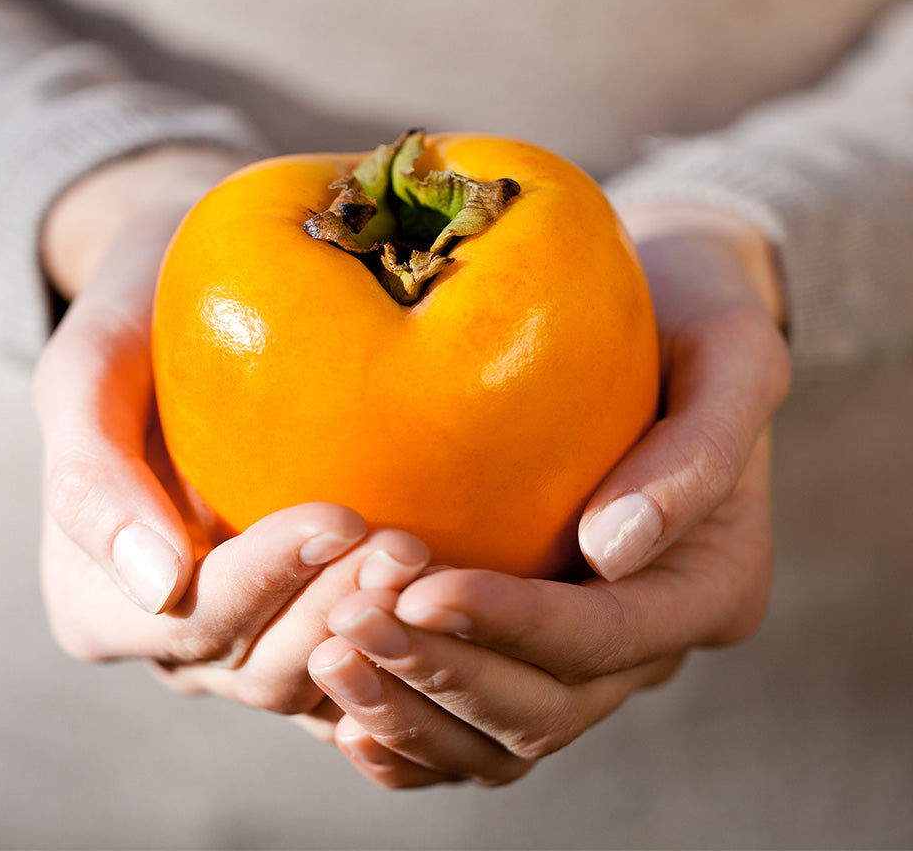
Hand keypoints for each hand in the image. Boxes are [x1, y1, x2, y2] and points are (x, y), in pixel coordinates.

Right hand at [33, 146, 429, 723]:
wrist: (180, 309)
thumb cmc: (133, 330)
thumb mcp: (88, 373)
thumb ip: (93, 477)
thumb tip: (159, 588)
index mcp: (97, 602)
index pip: (192, 619)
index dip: (268, 579)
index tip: (341, 515)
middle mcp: (169, 639)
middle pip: (259, 663)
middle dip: (338, 606)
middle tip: (410, 546)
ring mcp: (238, 641)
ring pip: (313, 678)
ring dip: (376, 630)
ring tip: (430, 562)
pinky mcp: (296, 622)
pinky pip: (347, 668)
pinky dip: (393, 649)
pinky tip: (443, 598)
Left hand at [308, 208, 791, 786]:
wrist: (668, 324)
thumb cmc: (697, 321)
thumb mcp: (730, 353)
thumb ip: (699, 449)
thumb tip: (608, 552)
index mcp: (712, 584)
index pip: (606, 636)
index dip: (514, 626)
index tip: (421, 591)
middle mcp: (654, 639)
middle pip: (550, 707)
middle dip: (445, 674)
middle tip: (346, 626)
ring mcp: (595, 651)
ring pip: (506, 737)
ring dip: (415, 711)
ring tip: (328, 657)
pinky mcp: (538, 639)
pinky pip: (477, 723)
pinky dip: (414, 727)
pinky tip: (344, 702)